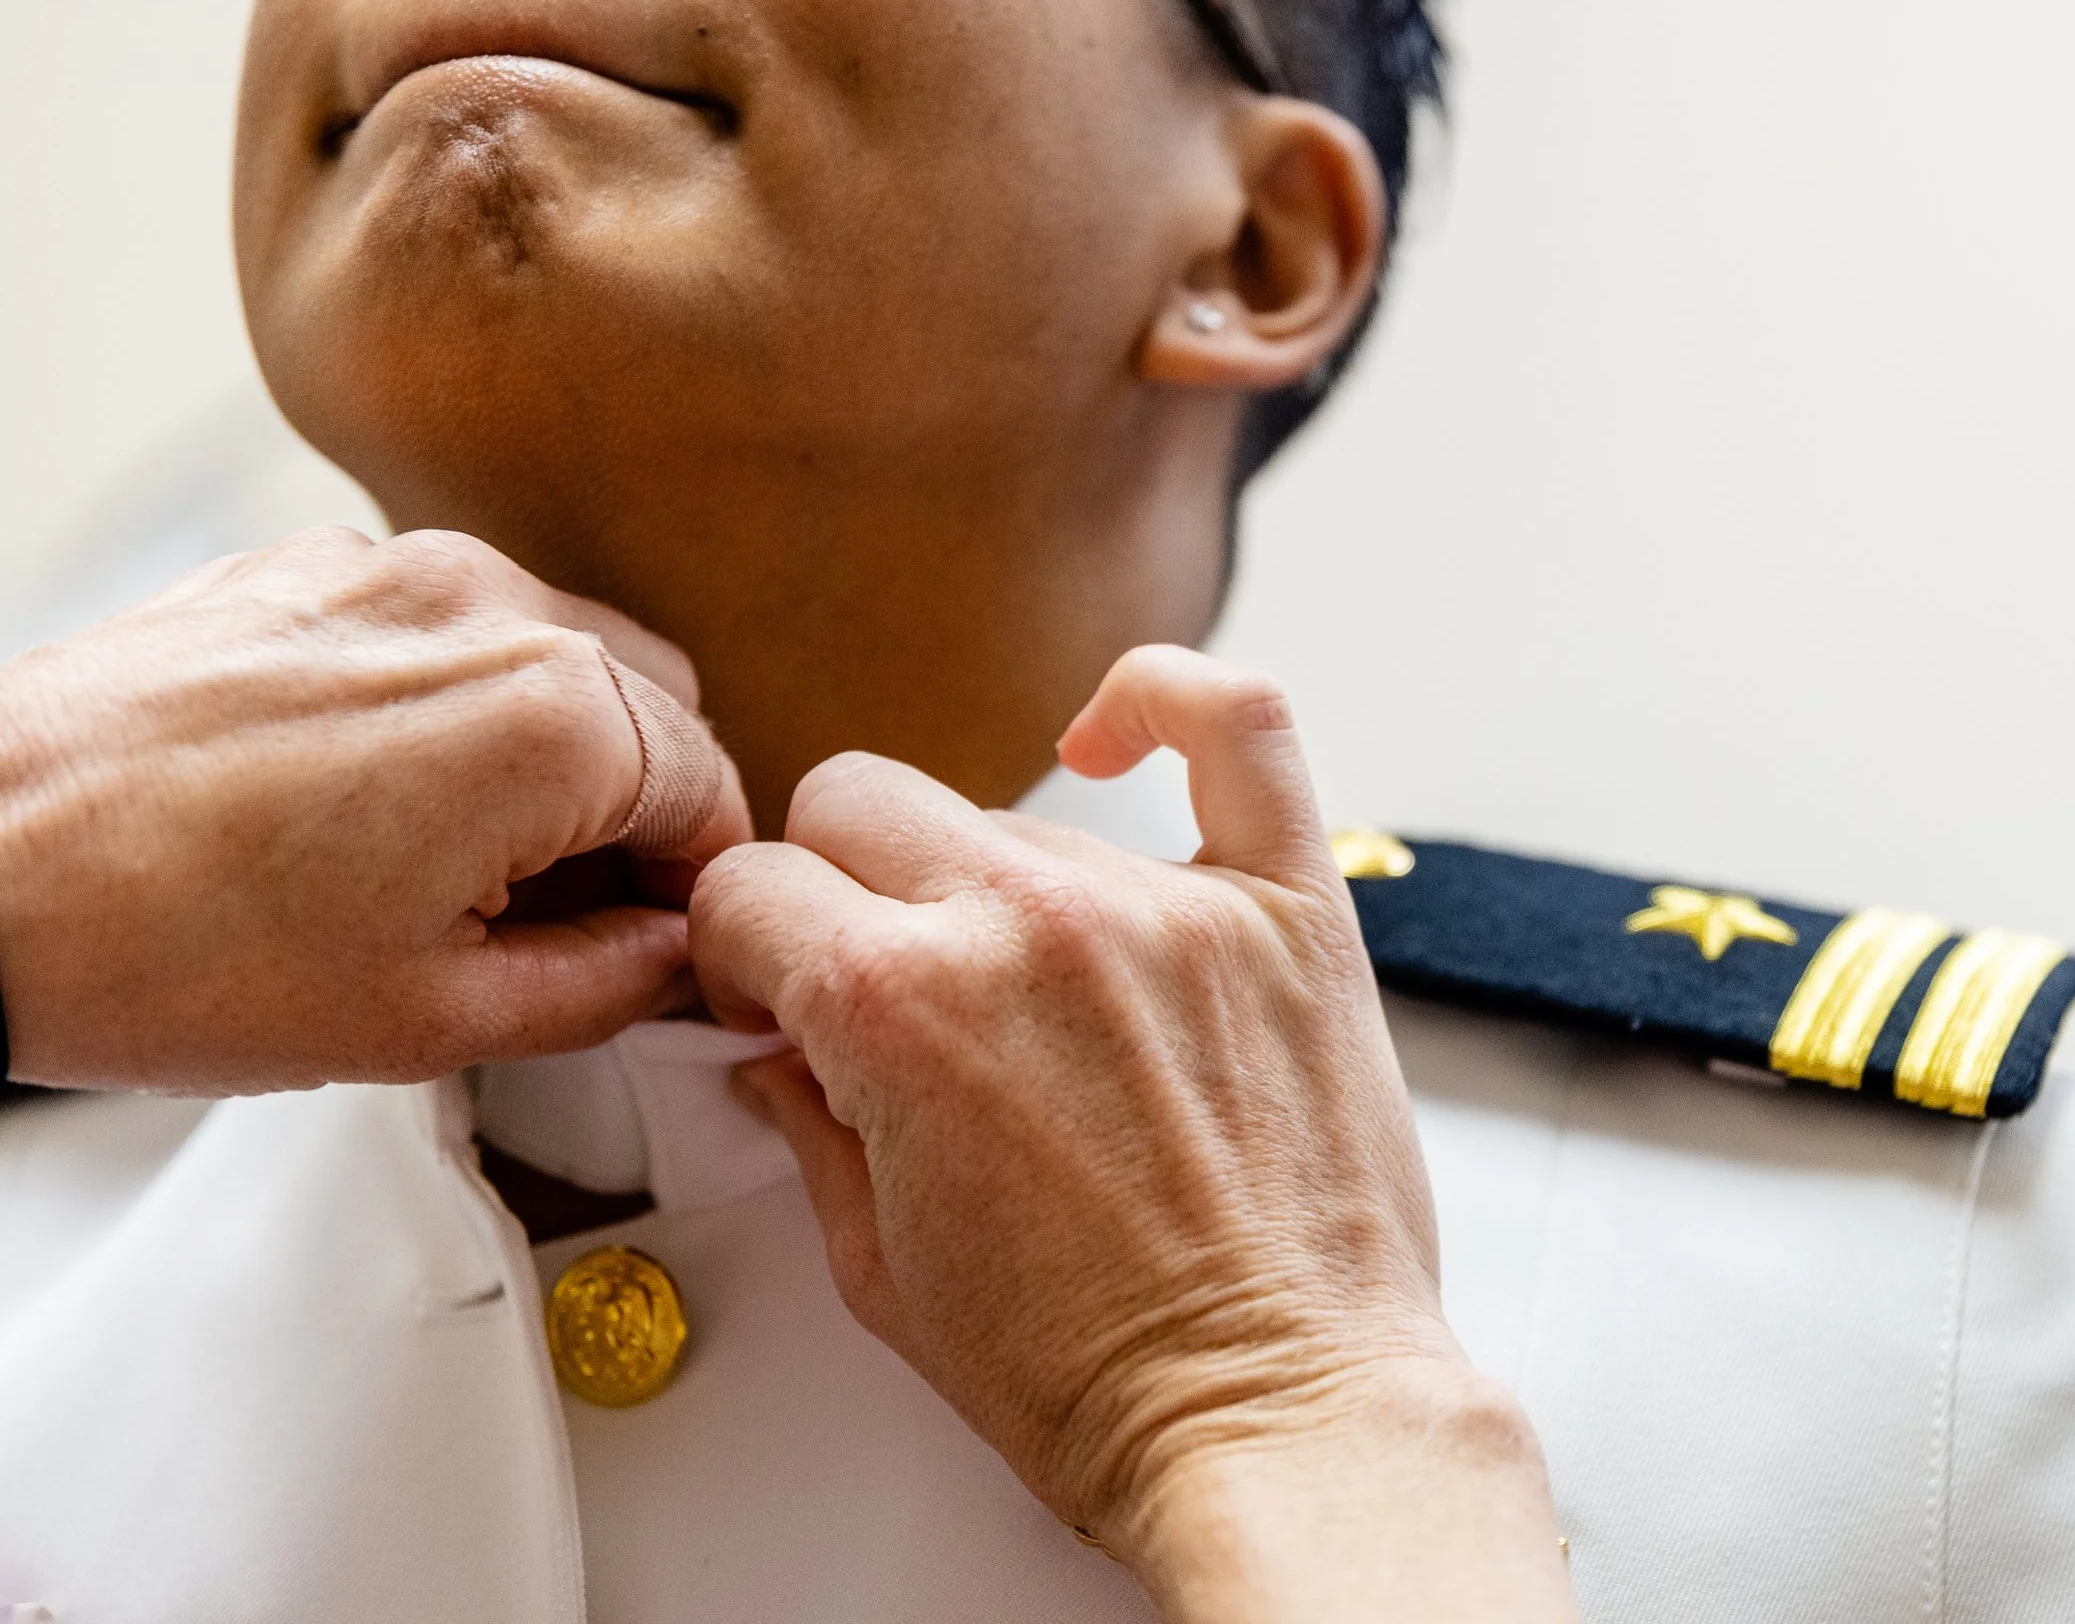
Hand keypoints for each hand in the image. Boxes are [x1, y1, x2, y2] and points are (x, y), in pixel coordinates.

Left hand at [0, 526, 748, 1094]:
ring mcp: (395, 569)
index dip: (697, 895)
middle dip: (638, 812)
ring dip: (552, 751)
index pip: (715, 798)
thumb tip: (668, 957)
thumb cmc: (171, 946)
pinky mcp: (309, 566)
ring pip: (557, 654)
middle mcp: (495, 608)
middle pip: (656, 708)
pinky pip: (446, 626)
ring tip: (453, 860)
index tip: (658, 951)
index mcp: (558, 716)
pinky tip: (370, 796)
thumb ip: (606, 985)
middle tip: (564, 920)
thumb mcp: (434, 1021)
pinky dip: (454, 702)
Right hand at [693, 646, 1575, 1623]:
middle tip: (882, 985)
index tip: (773, 992)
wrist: (1273, 1415)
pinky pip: (1239, 725)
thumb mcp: (878, 1269)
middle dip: (838, 893)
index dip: (743, 953)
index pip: (750, 887)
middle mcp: (1023, 927)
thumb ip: (809, 1119)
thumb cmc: (1095, 1372)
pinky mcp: (1284, 909)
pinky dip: (1171, 705)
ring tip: (1035, 1003)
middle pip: (857, 805)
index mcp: (896, 1007)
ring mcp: (1162, 905)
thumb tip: (782, 1045)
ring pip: (1012, 809)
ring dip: (990, 887)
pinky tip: (1118, 739)